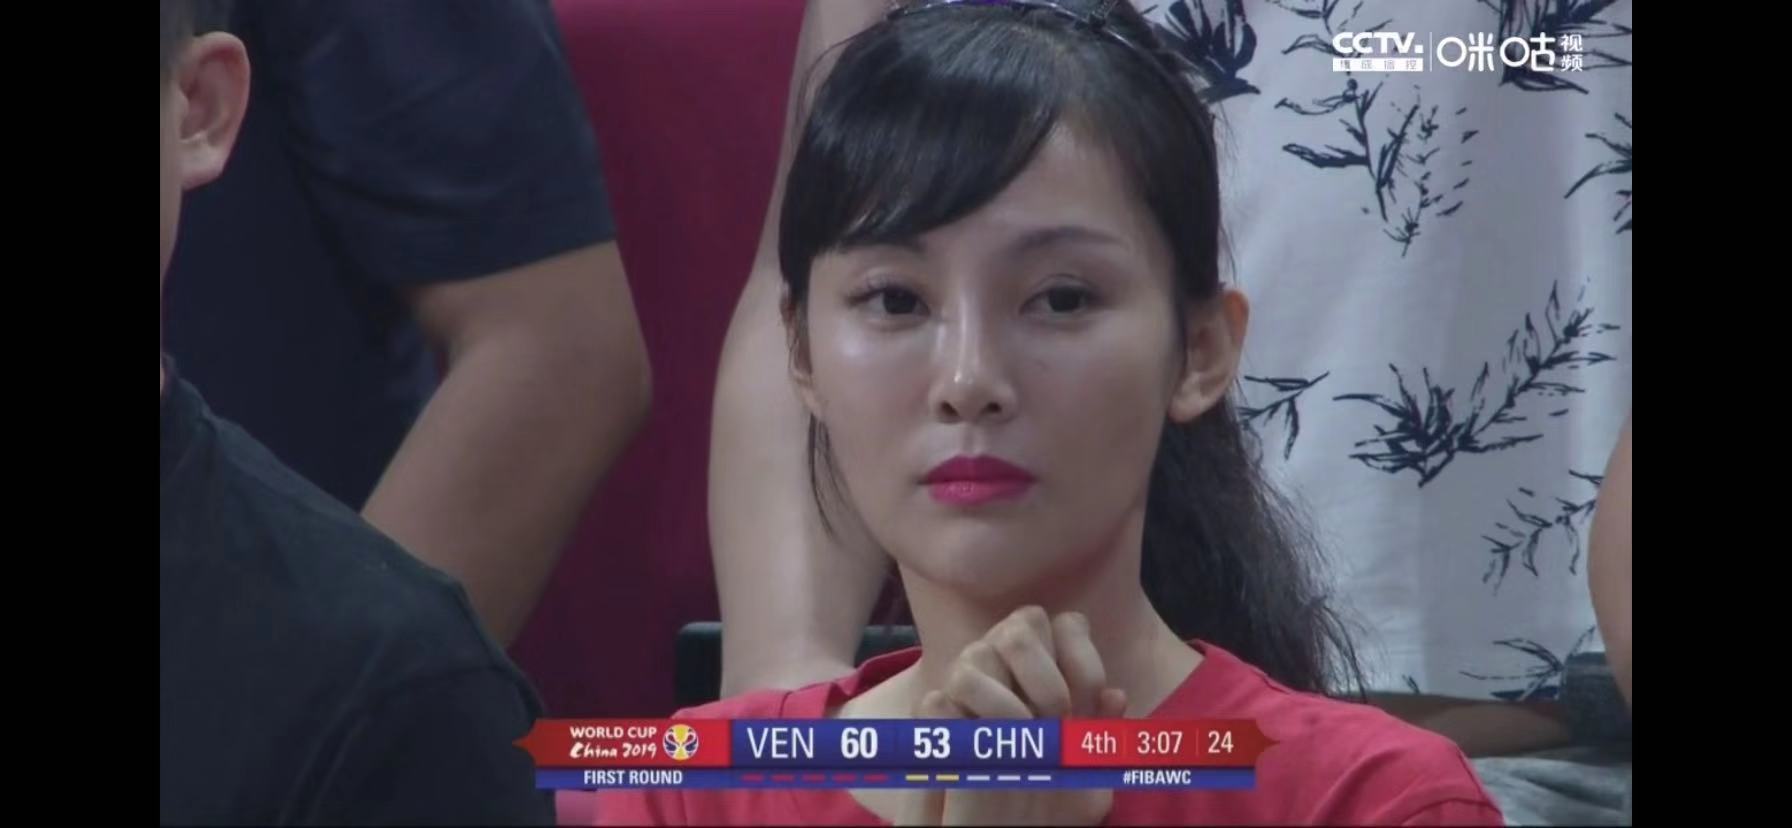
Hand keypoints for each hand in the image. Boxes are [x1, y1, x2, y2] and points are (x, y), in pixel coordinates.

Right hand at [896, 606, 1126, 825]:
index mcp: (1044, 666)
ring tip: (1022, 744)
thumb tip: (1115, 695)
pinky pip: (937, 701)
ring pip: (977, 654)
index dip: (1082, 658)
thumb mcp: (1086, 769)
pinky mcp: (930, 722)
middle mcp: (1002, 664)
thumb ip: (1102, 732)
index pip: (1066, 624)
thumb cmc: (1052, 799)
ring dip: (1008, 704)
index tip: (1087, 705)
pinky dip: (966, 729)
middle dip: (1048, 679)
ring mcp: (963, 687)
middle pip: (1023, 625)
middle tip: (1056, 724)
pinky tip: (988, 756)